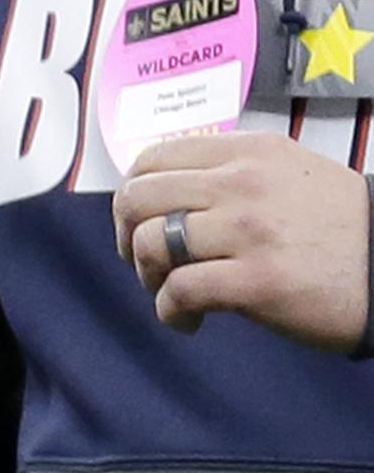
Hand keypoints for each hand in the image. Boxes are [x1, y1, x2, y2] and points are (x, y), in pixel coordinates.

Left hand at [114, 132, 371, 350]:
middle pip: (139, 198)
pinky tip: (189, 320)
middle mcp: (242, 183)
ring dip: (148, 277)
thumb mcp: (292, 173)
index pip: (154, 159)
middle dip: (128, 235)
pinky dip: (170, 311)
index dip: (134, 194)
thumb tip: (170, 190)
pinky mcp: (256, 280)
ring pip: (151, 244)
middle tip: (146, 261)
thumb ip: (233, 172)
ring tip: (173, 292)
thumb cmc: (344, 227)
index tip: (141, 221)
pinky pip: (179, 292)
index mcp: (248, 152)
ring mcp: (248, 231)